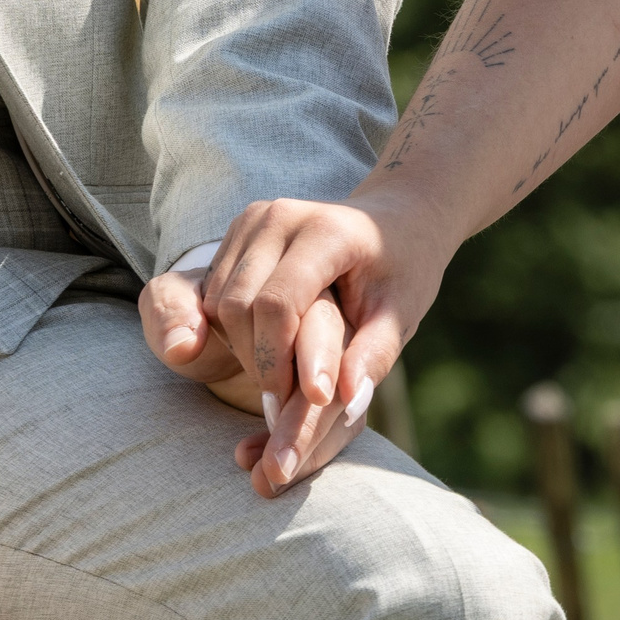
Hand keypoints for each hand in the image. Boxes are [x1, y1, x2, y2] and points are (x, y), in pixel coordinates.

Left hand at [142, 274, 359, 497]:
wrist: (206, 333)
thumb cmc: (191, 310)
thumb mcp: (169, 301)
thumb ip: (169, 309)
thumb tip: (184, 346)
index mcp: (300, 289)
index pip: (320, 323)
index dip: (318, 359)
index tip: (312, 394)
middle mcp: (328, 326)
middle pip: (339, 375)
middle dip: (311, 422)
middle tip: (280, 465)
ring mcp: (334, 368)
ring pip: (342, 412)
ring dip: (308, 450)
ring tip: (267, 480)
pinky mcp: (327, 403)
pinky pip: (335, 433)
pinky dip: (307, 458)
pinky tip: (264, 474)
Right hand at [201, 192, 451, 464]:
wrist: (394, 220)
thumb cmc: (403, 271)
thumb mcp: (401, 315)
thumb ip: (374, 356)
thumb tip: (348, 402)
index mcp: (326, 231)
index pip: (277, 304)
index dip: (279, 360)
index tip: (301, 400)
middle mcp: (280, 217)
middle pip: (238, 305)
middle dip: (258, 360)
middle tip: (287, 399)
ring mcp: (254, 219)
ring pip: (219, 302)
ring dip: (242, 347)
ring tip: (282, 375)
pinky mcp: (239, 230)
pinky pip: (215, 293)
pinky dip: (234, 330)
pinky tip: (272, 346)